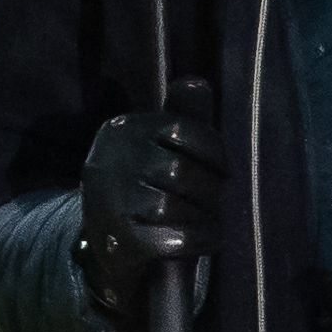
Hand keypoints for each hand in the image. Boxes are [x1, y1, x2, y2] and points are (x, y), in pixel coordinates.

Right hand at [74, 79, 225, 326]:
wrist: (106, 248)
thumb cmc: (142, 189)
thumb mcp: (154, 148)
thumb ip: (179, 116)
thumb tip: (197, 83)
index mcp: (120, 132)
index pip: (177, 128)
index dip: (212, 149)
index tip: (225, 169)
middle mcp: (108, 163)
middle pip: (178, 170)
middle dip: (209, 189)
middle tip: (216, 200)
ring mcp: (108, 204)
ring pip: (172, 206)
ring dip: (204, 216)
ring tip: (212, 220)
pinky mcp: (117, 241)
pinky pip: (170, 239)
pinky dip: (198, 240)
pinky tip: (207, 239)